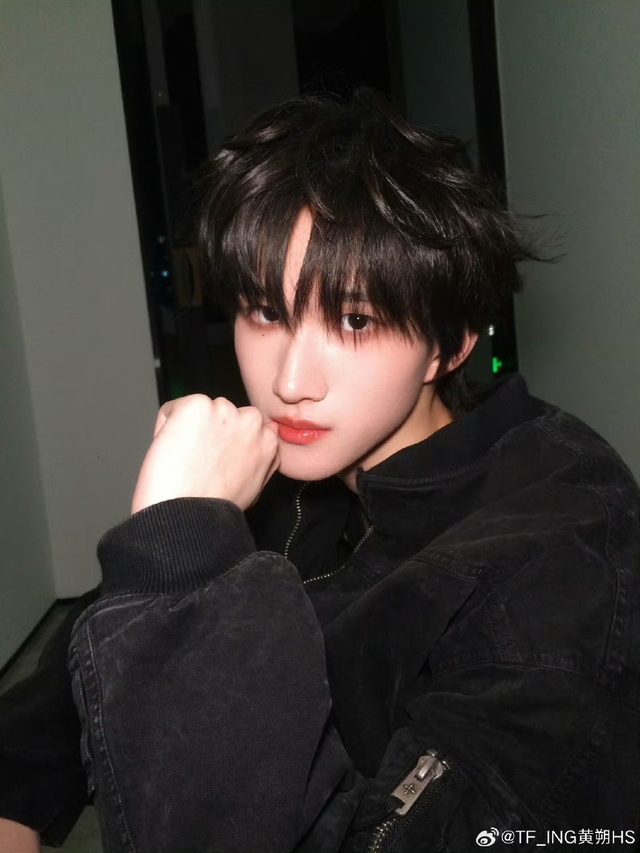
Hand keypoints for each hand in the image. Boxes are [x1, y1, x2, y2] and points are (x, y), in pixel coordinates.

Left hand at [131, 395, 278, 513]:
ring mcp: (224, 410)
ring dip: (190, 427)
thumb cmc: (214, 509)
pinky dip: (165, 426)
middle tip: (199, 458)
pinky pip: (174, 409)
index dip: (228, 441)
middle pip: (226, 413)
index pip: (249, 426)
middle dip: (213, 428)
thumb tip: (242, 451)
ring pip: (201, 410)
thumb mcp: (253, 486)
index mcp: (269, 441)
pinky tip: (171, 450)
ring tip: (185, 458)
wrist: (187, 514)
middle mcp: (252, 421)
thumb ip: (253, 460)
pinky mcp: (196, 405)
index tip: (217, 457)